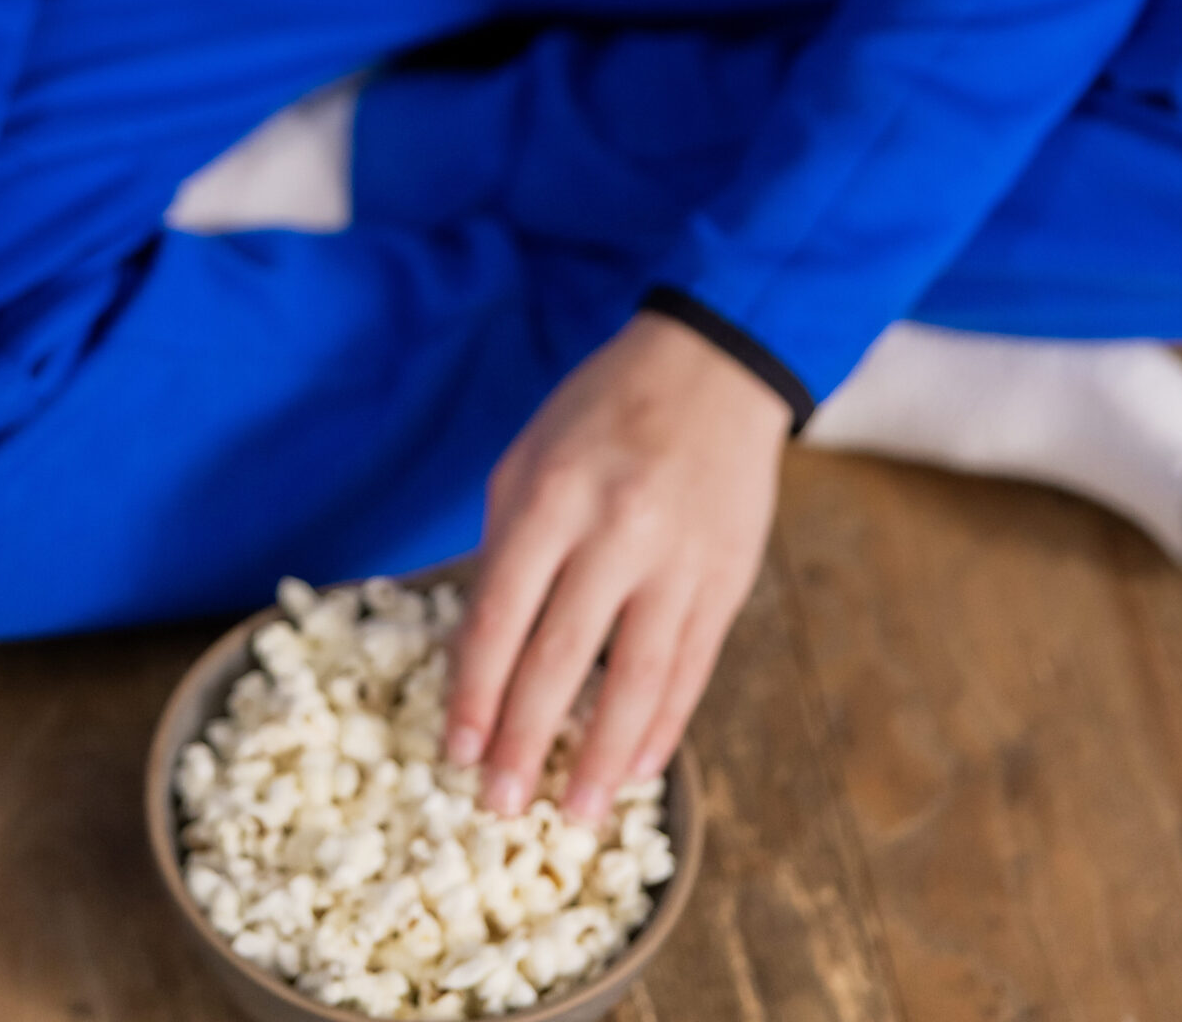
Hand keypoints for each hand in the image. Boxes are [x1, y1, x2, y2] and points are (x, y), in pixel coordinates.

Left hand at [446, 311, 786, 821]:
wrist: (709, 368)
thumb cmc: (599, 413)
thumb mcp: (528, 459)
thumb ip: (504, 550)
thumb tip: (478, 656)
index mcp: (552, 496)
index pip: (501, 616)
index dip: (474, 692)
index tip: (456, 750)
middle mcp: (617, 531)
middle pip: (563, 659)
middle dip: (527, 741)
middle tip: (501, 805)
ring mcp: (679, 560)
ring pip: (637, 679)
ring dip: (602, 756)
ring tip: (576, 812)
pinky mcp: (725, 578)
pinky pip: (692, 667)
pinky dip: (663, 724)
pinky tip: (637, 765)